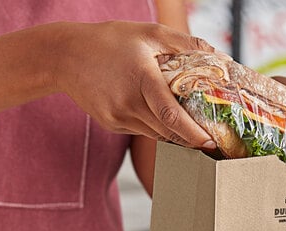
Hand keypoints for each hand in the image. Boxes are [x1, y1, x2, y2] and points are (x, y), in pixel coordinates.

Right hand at [53, 21, 216, 148]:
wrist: (65, 55)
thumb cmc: (110, 41)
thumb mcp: (149, 33)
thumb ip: (185, 44)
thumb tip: (220, 55)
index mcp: (141, 78)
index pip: (171, 115)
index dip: (192, 133)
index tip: (209, 141)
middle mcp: (128, 102)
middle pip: (167, 131)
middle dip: (190, 138)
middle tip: (208, 139)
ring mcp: (118, 117)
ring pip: (156, 134)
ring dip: (174, 133)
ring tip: (188, 127)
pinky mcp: (111, 124)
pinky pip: (141, 131)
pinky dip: (153, 125)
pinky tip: (153, 112)